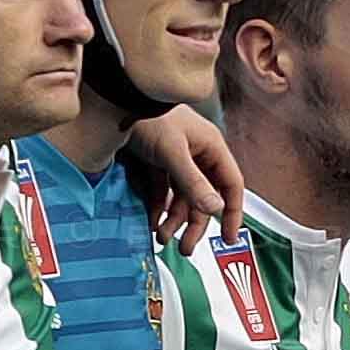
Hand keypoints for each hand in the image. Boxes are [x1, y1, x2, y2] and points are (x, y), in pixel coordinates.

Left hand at [125, 105, 249, 240]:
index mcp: (211, 148)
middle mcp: (197, 156)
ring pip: (182, 198)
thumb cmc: (150, 117)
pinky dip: (159, 209)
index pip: (231, 186)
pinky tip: (152, 223)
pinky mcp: (156, 163)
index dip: (233, 212)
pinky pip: (163, 192)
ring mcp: (176, 160)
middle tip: (185, 249)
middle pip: (204, 198)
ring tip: (162, 238)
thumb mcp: (173, 152)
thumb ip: (194, 182)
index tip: (229, 239)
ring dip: (174, 220)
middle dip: (195, 225)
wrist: (116, 100)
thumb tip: (216, 209)